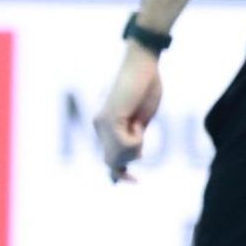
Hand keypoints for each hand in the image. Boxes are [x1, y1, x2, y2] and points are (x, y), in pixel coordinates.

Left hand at [93, 42, 162, 182]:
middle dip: (130, 160)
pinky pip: (125, 144)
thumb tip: (134, 155)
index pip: (108, 158)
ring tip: (139, 124)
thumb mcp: (142, 117)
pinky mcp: (110, 119)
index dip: (120, 173)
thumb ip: (135, 134)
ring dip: (136, 147)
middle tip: (140, 137)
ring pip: (118, 157)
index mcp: (106, 126)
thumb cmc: (146, 85)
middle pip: (113, 162)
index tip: (135, 182)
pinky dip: (136, 139)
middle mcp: (99, 127)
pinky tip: (138, 122)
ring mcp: (103, 124)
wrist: (143, 63)